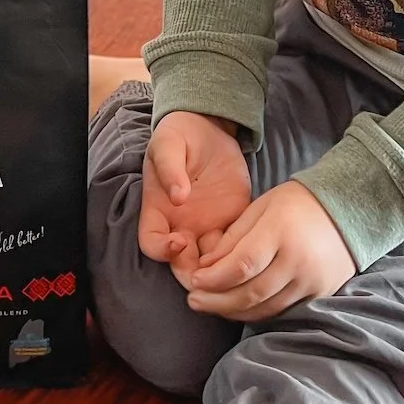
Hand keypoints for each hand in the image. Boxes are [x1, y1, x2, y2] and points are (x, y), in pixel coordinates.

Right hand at [138, 110, 253, 290]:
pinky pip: (236, 248)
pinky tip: (251, 248)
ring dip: (221, 271)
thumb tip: (177, 195)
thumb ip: (170, 167)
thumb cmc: (180, 135)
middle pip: (181, 265)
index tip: (179, 241)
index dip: (162, 250)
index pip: (151, 244)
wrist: (209, 127)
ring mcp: (206, 227)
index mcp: (158, 211)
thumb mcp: (169, 143)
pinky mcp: (231, 222)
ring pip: (210, 265)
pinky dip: (242, 254)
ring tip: (235, 262)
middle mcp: (179, 225)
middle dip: (195, 275)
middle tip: (214, 270)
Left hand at [186, 179, 355, 321]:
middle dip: (217, 301)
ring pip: (265, 307)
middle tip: (194, 301)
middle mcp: (298, 260)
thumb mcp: (260, 208)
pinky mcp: (321, 294)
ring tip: (211, 306)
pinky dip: (258, 312)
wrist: (348, 209)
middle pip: (251, 292)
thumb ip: (232, 238)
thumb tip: (206, 267)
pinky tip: (239, 308)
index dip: (213, 278)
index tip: (193, 280)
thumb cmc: (297, 203)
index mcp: (280, 231)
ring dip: (234, 311)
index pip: (241, 265)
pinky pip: (283, 311)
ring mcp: (312, 281)